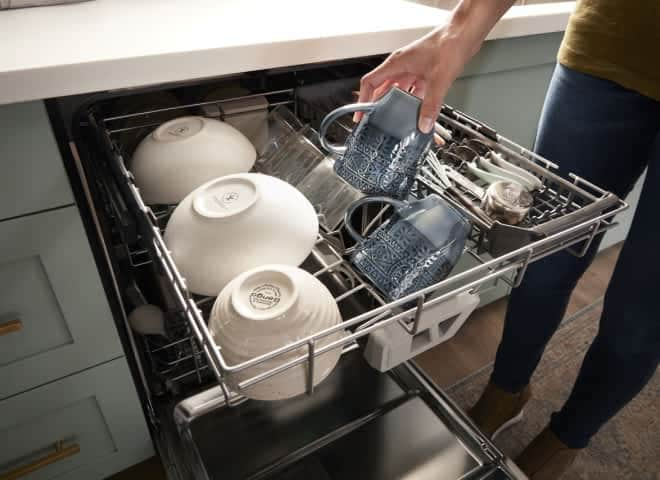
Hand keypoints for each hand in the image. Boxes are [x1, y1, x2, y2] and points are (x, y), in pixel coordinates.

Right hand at [355, 0, 515, 132]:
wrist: (465, 33)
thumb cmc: (449, 44)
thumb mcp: (438, 79)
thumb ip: (431, 105)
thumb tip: (424, 124)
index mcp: (396, 64)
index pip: (370, 83)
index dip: (363, 100)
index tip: (361, 114)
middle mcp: (401, 66)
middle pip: (382, 89)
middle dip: (378, 106)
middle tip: (376, 121)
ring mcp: (412, 69)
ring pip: (398, 90)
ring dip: (396, 104)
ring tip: (395, 120)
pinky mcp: (423, 72)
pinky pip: (412, 90)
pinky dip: (412, 102)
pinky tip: (416, 112)